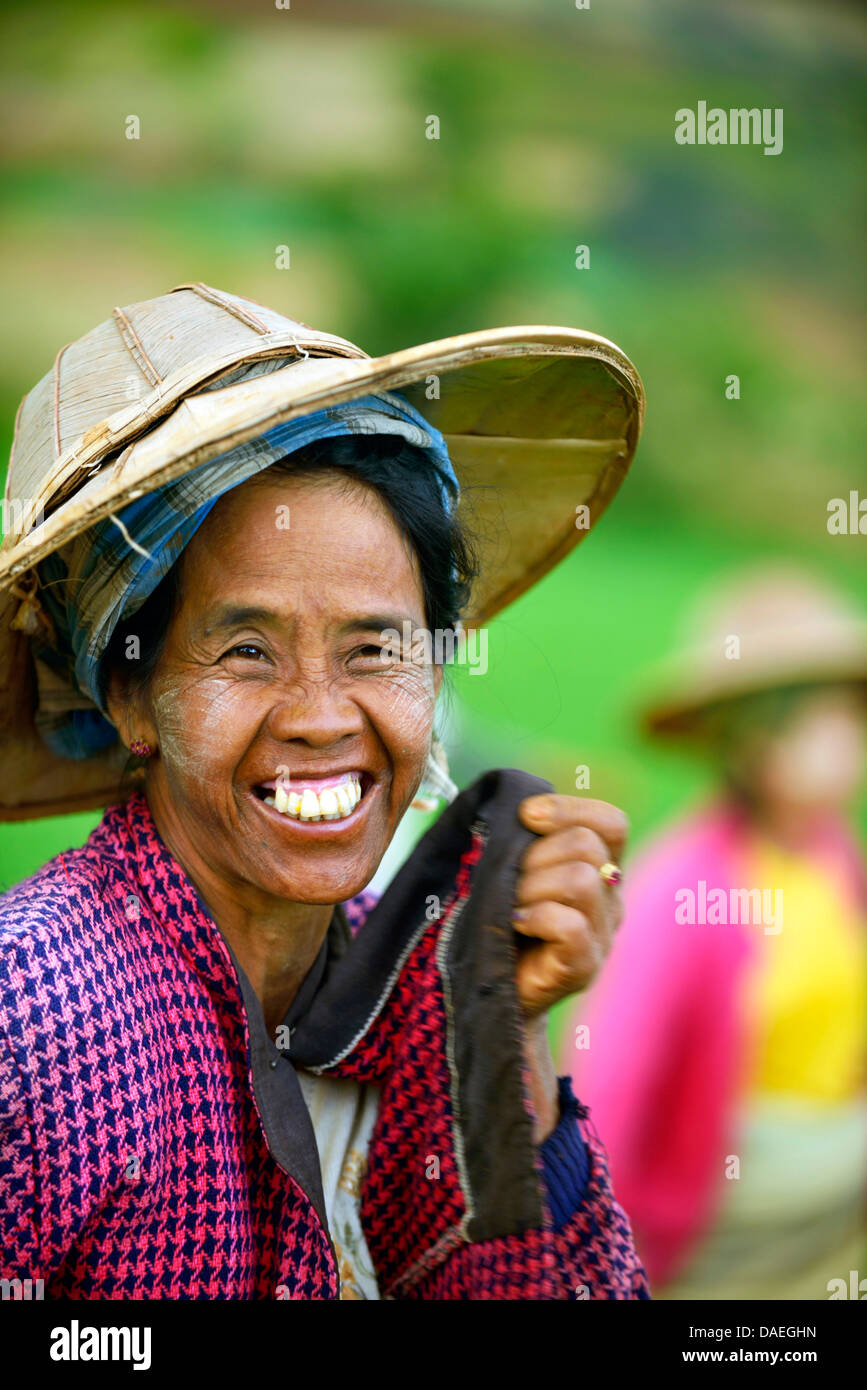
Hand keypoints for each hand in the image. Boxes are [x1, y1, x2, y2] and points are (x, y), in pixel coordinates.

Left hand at [512, 794, 627, 1018]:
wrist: (492, 990)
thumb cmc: (498, 920)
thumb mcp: (513, 869)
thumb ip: (528, 838)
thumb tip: (525, 807)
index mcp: (600, 868)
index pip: (611, 822)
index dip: (570, 808)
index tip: (526, 815)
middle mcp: (610, 899)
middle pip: (587, 845)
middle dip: (536, 853)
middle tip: (509, 880)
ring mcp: (603, 935)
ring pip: (581, 879)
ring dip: (532, 885)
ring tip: (511, 904)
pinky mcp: (586, 967)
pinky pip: (570, 925)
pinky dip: (535, 917)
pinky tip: (515, 924)